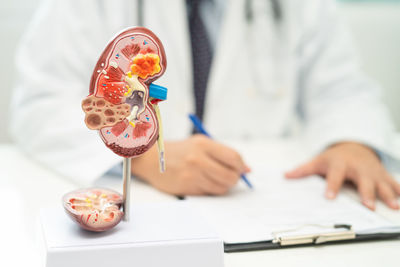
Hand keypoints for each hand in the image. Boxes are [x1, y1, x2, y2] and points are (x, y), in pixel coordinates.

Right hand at [131, 134, 249, 195]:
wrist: (152, 159)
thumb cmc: (180, 151)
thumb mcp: (200, 144)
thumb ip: (223, 154)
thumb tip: (246, 170)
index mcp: (203, 144)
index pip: (234, 158)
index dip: (241, 166)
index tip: (242, 169)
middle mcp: (198, 159)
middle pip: (230, 176)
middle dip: (234, 179)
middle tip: (230, 177)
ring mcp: (192, 174)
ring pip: (221, 188)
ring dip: (222, 186)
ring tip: (214, 178)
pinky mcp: (186, 187)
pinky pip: (208, 193)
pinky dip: (210, 190)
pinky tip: (201, 182)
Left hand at [285, 142, 399, 209]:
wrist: (354, 145)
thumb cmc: (334, 157)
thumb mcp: (318, 160)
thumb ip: (303, 169)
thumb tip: (285, 175)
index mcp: (339, 164)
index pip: (334, 176)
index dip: (332, 186)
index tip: (329, 197)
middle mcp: (357, 167)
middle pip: (363, 180)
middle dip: (366, 192)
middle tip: (367, 205)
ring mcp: (372, 171)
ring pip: (381, 182)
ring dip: (387, 193)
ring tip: (393, 205)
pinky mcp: (382, 174)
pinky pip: (393, 182)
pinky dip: (399, 190)